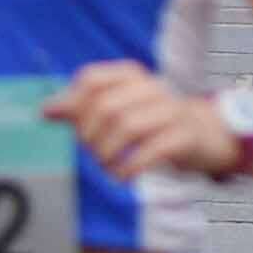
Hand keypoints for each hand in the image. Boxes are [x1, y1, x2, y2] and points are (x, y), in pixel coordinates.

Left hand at [47, 61, 244, 178]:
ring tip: (105, 167)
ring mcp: (170, 110)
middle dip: (90, 136)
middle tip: (90, 155)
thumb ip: (83, 108)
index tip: (70, 129)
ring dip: (107, 154)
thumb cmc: (153, 123)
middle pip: (106, 107)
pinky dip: (130, 167)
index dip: (74, 105)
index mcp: (131, 76)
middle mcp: (151, 87)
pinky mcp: (184, 136)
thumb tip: (45, 111)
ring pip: (127, 126)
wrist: (206, 134)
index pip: (92, 80)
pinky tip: (122, 177)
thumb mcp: (120, 110)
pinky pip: (151, 150)